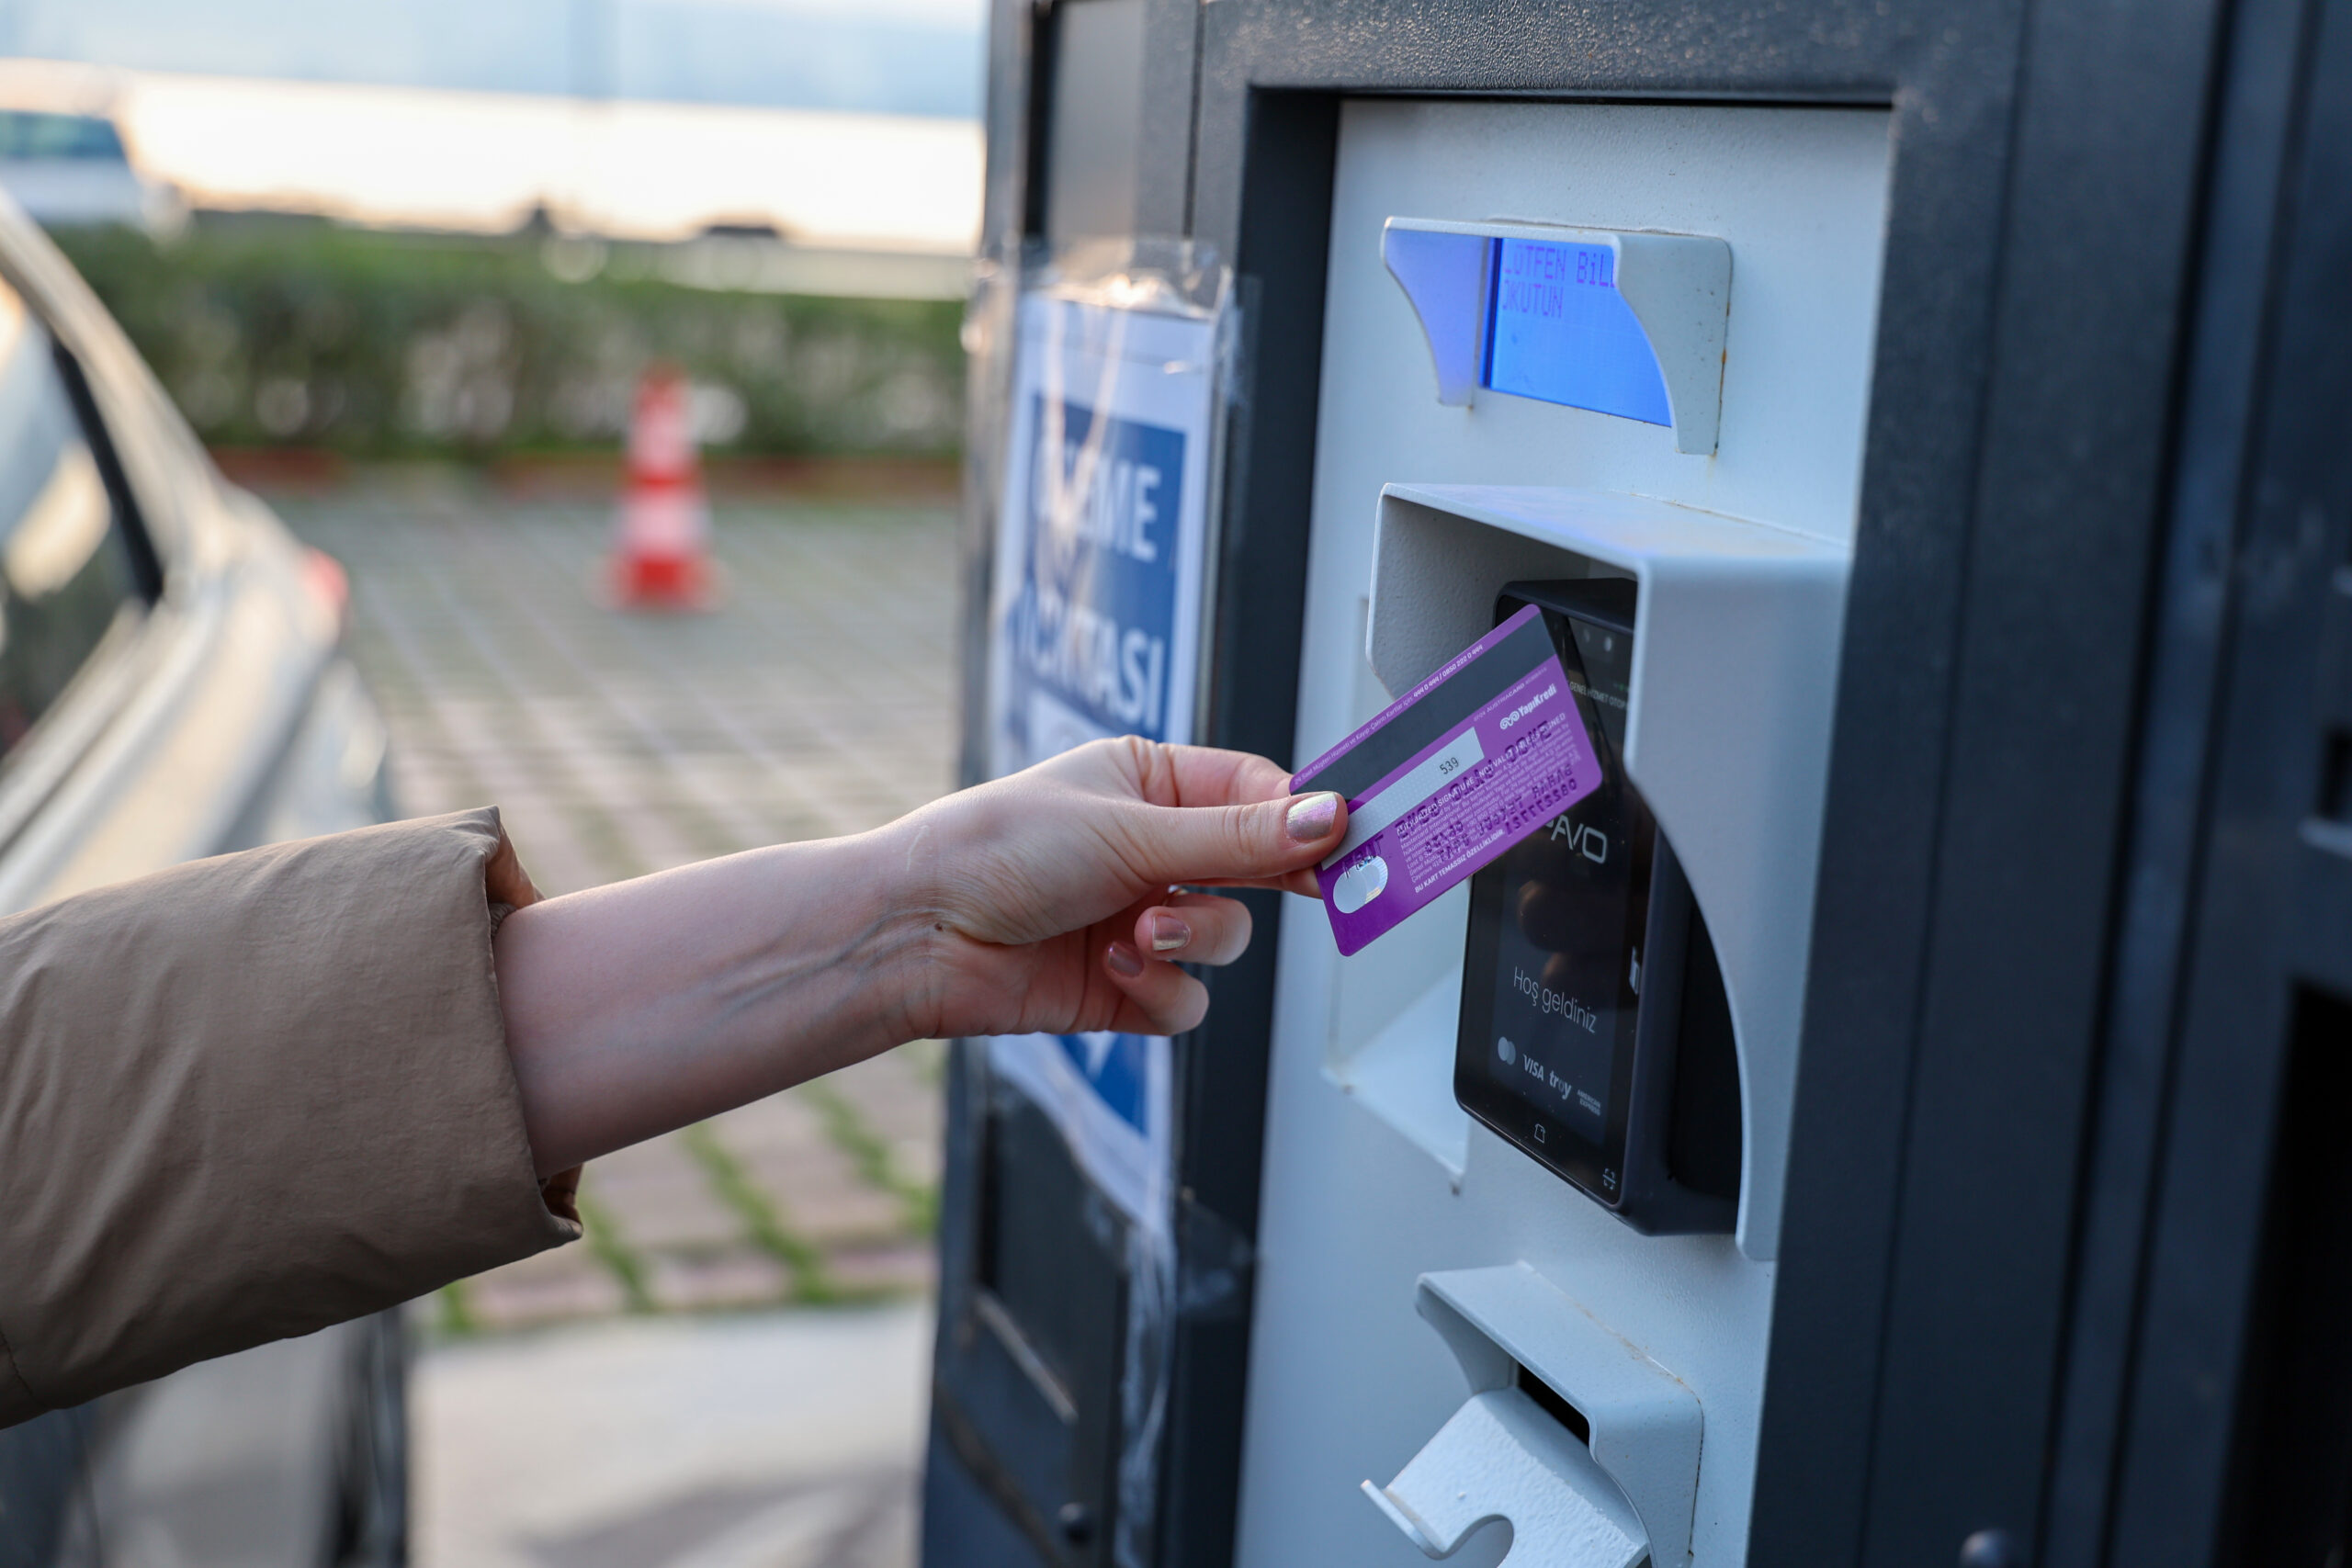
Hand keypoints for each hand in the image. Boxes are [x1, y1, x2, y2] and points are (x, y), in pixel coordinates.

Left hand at [888, 737, 1346, 1038]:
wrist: (921, 934)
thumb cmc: (998, 851)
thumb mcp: (1131, 830)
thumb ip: (1238, 835)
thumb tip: (1327, 816)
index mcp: (1153, 783)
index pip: (1261, 795)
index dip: (1305, 820)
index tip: (1348, 839)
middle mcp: (1153, 850)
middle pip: (1258, 869)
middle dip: (1267, 883)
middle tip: (1313, 891)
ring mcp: (1141, 919)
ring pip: (1228, 939)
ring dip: (1193, 940)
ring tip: (1140, 934)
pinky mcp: (1124, 986)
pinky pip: (1187, 999)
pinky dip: (1158, 988)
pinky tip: (1111, 967)